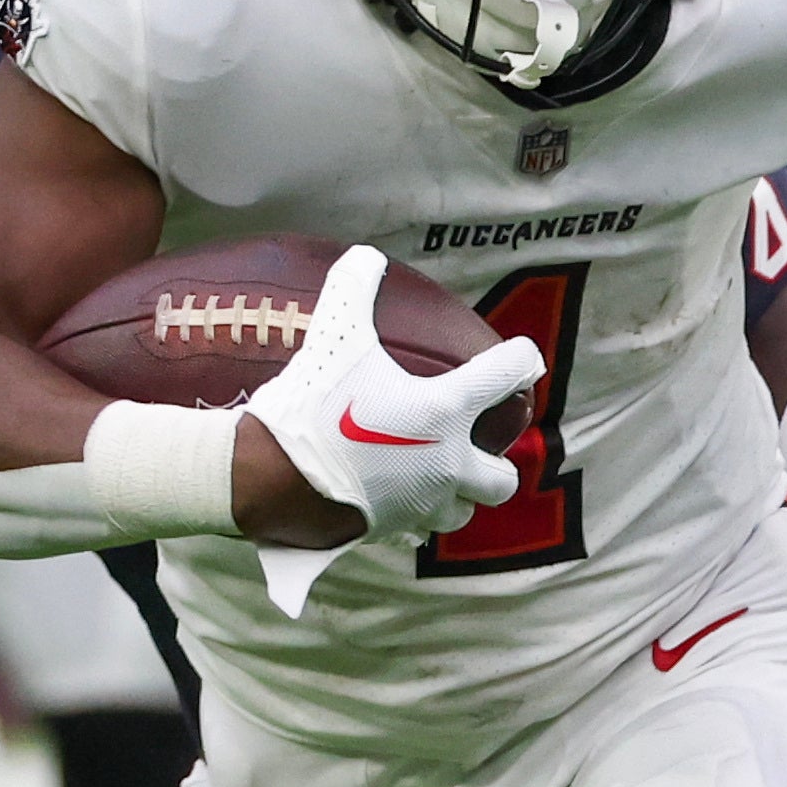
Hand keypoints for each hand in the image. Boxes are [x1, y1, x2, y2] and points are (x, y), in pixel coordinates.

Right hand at [240, 246, 540, 617]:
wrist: (266, 476)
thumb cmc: (309, 404)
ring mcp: (421, 507)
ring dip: (456, 494)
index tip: (520, 357)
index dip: (520, 360)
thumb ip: (352, 289)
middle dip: (496, 463)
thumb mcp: (332, 335)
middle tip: (474, 441)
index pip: (508, 377)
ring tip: (433, 471)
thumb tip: (366, 254)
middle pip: (502, 480)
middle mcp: (447, 466)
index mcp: (446, 413)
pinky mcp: (391, 532)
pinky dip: (411, 514)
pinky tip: (391, 494)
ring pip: (462, 511)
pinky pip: (416, 530)